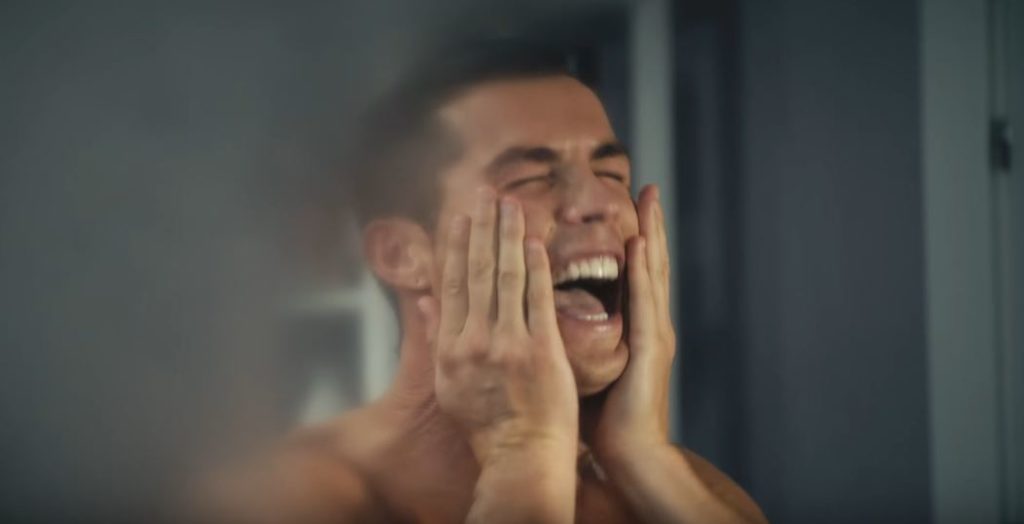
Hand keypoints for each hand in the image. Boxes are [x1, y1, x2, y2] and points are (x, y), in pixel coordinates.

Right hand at [419, 187, 578, 465]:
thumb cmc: (486, 424)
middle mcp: (475, 341)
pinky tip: (536, 241)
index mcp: (451, 348)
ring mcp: (509, 344)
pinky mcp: (542, 350)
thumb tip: (425, 300)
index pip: (452, 284)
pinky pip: (538, 300)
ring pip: (507, 278)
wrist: (521, 454)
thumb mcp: (449, 383)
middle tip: (486, 193)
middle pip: (477, 272)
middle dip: (482, 228)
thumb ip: (438, 337)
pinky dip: (537, 268)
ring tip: (511, 204)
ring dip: (508, 236)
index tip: (461, 215)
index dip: (457, 245)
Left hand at [591, 184, 676, 462]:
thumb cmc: (598, 416)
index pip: (631, 272)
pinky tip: (640, 245)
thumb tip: (534, 314)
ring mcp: (653, 334)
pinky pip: (645, 303)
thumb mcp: (580, 363)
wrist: (630, 454)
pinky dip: (643, 272)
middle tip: (648, 186)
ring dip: (652, 234)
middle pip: (648, 264)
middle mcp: (647, 324)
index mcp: (631, 327)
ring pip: (653, 274)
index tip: (629, 205)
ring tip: (650, 199)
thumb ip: (566, 334)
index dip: (631, 238)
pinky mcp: (651, 349)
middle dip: (649, 224)